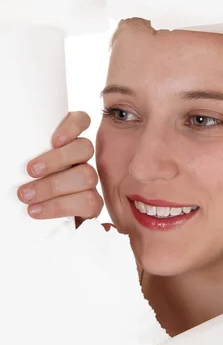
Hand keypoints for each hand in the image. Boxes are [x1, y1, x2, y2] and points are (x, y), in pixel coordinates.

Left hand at [17, 111, 104, 227]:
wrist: (27, 224)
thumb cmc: (21, 185)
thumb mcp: (16, 167)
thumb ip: (16, 155)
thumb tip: (4, 148)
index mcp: (65, 143)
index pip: (82, 120)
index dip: (73, 125)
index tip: (54, 140)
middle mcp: (80, 160)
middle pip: (84, 148)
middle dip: (57, 159)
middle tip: (30, 171)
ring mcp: (88, 182)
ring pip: (88, 175)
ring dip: (54, 186)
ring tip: (27, 196)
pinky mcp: (91, 205)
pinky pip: (90, 202)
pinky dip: (61, 206)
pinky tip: (38, 210)